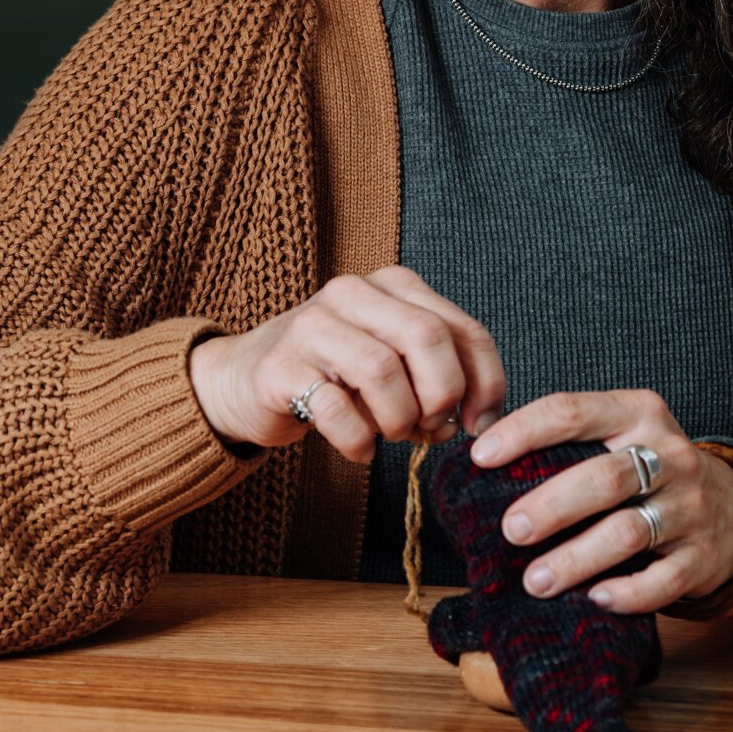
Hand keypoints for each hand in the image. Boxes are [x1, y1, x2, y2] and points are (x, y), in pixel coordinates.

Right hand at [187, 267, 505, 462]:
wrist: (247, 378)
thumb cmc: (336, 372)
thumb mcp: (395, 358)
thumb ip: (440, 373)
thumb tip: (481, 418)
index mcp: (393, 284)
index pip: (464, 329)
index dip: (485, 383)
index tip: (478, 424)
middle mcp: (353, 293)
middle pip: (427, 337)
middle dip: (442, 395)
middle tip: (431, 429)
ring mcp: (312, 325)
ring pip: (382, 370)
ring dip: (399, 419)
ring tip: (391, 434)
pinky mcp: (280, 368)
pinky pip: (337, 410)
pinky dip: (359, 441)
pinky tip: (358, 447)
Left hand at [468, 390, 732, 612]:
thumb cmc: (649, 468)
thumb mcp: (620, 434)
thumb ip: (567, 440)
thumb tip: (481, 455)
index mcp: (638, 413)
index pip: (572, 411)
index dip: (523, 432)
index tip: (479, 456)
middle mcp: (669, 455)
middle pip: (604, 478)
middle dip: (551, 506)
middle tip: (510, 529)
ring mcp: (689, 507)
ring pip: (627, 532)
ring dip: (575, 559)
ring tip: (534, 580)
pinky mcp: (703, 557)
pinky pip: (663, 580)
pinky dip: (627, 593)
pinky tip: (594, 599)